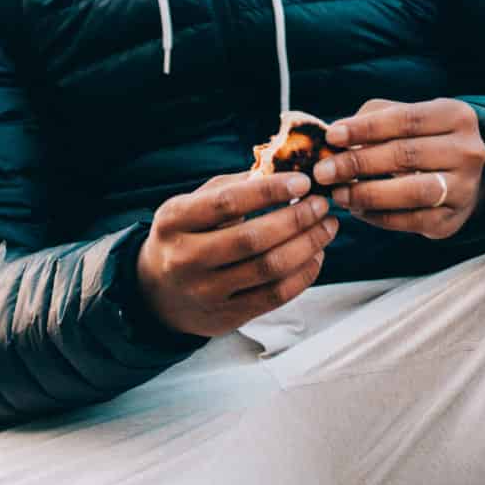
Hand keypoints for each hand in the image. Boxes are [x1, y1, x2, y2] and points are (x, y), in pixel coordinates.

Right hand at [136, 170, 340, 337]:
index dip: (269, 191)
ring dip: (308, 245)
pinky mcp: (226, 316)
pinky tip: (316, 255)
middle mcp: (186, 258)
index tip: (303, 181)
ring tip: (327, 227)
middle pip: (253, 238)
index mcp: (174, 221)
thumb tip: (282, 169)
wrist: (157, 292)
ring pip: (269, 269)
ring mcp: (206, 292)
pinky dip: (303, 273)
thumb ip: (232, 187)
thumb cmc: (185, 235)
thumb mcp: (192, 205)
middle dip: (297, 219)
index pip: (227, 203)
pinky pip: (275, 295)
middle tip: (322, 204)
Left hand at [311, 98, 484, 239]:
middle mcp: (468, 151)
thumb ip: (373, 119)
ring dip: (367, 193)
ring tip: (338, 194)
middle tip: (324, 171)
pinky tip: (357, 209)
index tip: (332, 136)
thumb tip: (336, 138)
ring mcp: (465, 188)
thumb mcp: (405, 118)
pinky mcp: (452, 220)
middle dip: (358, 163)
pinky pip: (410, 221)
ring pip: (411, 191)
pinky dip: (378, 216)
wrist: (462, 178)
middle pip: (406, 155)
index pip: (406, 119)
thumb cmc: (421, 140)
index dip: (366, 128)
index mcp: (457, 116)